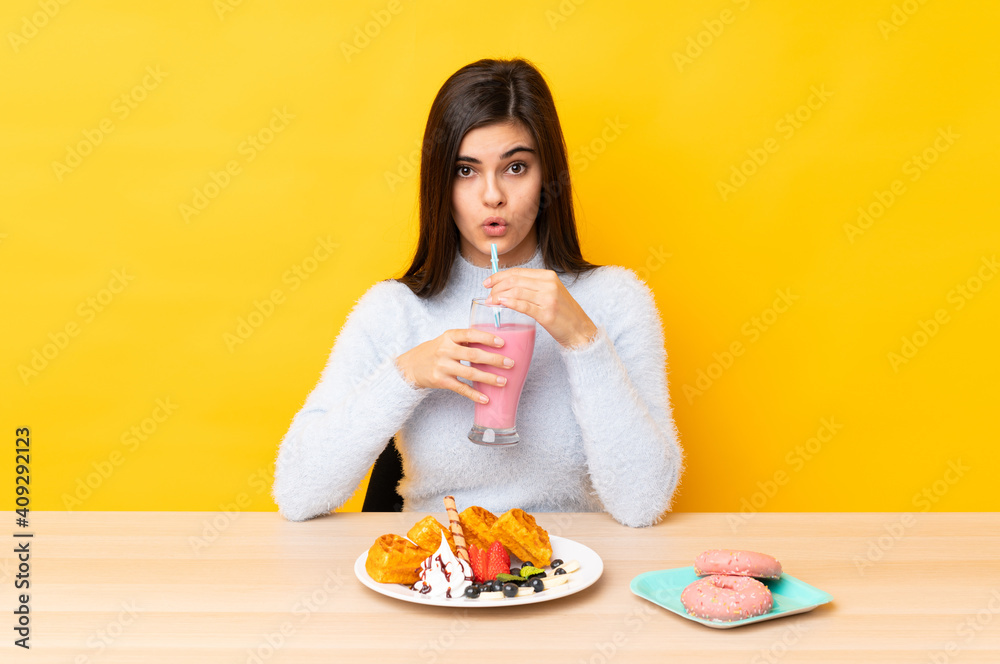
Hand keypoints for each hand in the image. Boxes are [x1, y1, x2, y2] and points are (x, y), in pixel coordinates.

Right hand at [395, 328, 514, 402]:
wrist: (411, 366)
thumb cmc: (434, 351)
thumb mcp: (446, 341)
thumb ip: (465, 341)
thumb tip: (493, 342)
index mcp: (449, 336)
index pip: (470, 334)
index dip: (487, 338)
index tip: (502, 343)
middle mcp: (445, 350)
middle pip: (474, 355)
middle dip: (494, 360)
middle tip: (510, 363)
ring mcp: (442, 366)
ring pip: (470, 373)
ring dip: (489, 378)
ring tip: (504, 381)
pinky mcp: (441, 380)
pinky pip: (461, 388)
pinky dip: (474, 394)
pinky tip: (486, 399)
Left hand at [483, 268, 597, 348]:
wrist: (580, 331)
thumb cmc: (563, 314)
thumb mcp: (550, 294)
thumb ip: (532, 288)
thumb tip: (506, 287)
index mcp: (549, 276)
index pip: (518, 272)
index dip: (499, 276)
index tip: (488, 282)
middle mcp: (549, 284)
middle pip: (515, 279)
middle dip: (496, 285)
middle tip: (487, 293)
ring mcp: (548, 298)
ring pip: (516, 291)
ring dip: (499, 295)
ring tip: (490, 301)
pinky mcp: (547, 313)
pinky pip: (523, 305)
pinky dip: (508, 302)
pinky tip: (499, 303)